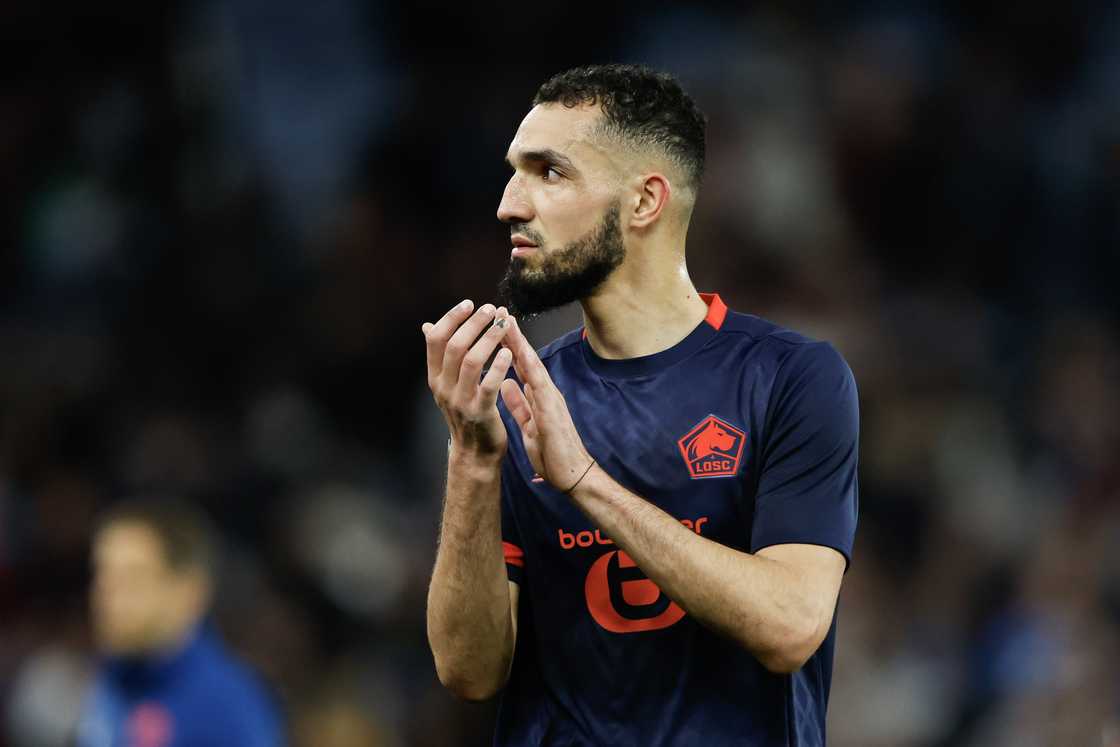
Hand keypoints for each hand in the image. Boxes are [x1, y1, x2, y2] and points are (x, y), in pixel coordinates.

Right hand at [422, 300, 514, 464]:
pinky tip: (509, 352)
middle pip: (454, 346)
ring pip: (471, 361)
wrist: (474, 452)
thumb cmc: (465, 412)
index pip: (435, 340)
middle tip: (490, 309)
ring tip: (503, 324)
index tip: (469, 303)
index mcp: (435, 377)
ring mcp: (460, 400)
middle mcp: (443, 387)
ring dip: (488, 338)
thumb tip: (427, 326)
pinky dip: (499, 366)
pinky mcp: (479, 412)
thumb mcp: (447, 384)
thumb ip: (440, 356)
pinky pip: (488, 385)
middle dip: (473, 323)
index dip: (451, 318)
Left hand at [499, 318, 593, 491]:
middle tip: (499, 311)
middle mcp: (545, 392)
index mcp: (538, 395)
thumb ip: (519, 403)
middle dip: (512, 335)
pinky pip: (540, 387)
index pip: (520, 364)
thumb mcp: (529, 423)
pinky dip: (531, 369)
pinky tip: (522, 355)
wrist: (573, 474)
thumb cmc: (553, 451)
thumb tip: (507, 383)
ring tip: (508, 324)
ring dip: (521, 343)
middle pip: (526, 358)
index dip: (506, 344)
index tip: (493, 325)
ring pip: (533, 366)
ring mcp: (551, 399)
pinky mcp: (552, 412)